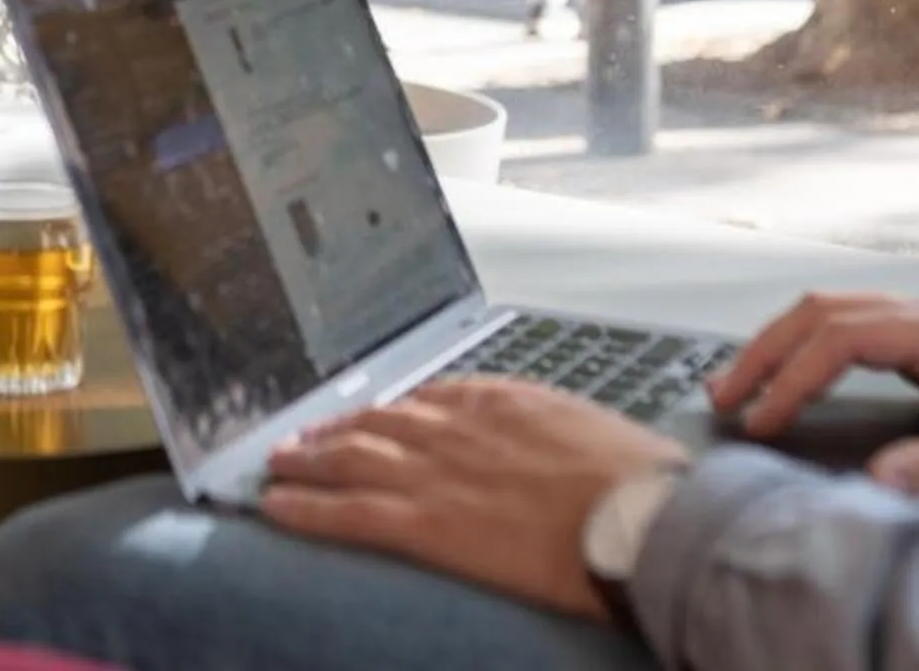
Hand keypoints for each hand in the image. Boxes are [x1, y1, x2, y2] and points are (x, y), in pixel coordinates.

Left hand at [262, 379, 684, 622]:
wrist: (642, 515)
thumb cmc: (640, 482)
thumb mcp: (597, 433)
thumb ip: (560, 434)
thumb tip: (564, 450)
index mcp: (502, 401)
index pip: (429, 397)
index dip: (391, 409)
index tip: (373, 415)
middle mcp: (458, 427)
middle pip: (378, 421)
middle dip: (337, 429)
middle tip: (303, 436)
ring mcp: (437, 472)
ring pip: (350, 458)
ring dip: (307, 459)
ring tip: (279, 462)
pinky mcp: (427, 521)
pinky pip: (349, 512)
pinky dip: (306, 508)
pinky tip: (276, 508)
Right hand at [712, 293, 918, 500]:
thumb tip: (874, 479)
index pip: (842, 339)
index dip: (793, 377)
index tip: (763, 418)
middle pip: (824, 311)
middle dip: (766, 350)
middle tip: (723, 394)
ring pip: (834, 311)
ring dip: (783, 343)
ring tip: (742, 385)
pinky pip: (855, 326)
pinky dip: (811, 346)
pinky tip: (795, 377)